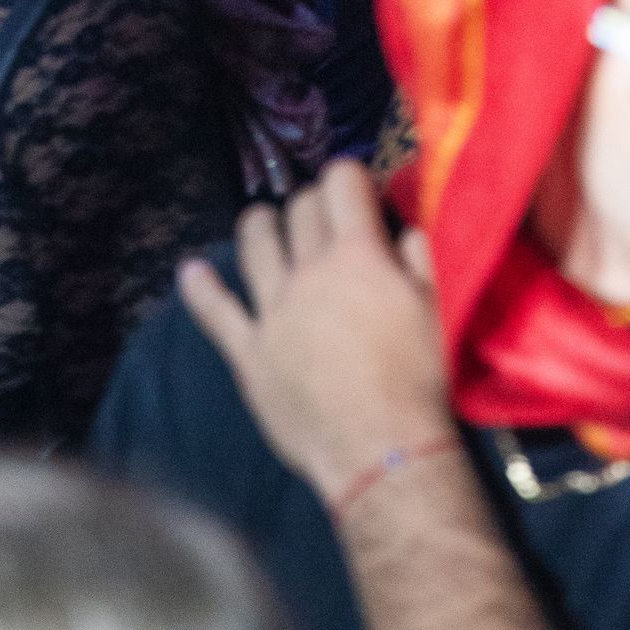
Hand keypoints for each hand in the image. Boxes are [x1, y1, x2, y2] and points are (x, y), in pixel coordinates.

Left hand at [179, 160, 455, 506]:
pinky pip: (216, 313)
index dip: (351, 177)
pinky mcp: (249, 353)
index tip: (361, 193)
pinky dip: (201, 288)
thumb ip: (420, 252)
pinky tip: (191, 271)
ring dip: (261, 224)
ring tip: (267, 223)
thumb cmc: (419, 377)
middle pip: (299, 208)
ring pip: (255, 244)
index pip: (340, 180)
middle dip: (314, 202)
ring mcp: (272, 312)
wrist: (382, 452)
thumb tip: (403, 222)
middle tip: (328, 220)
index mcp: (357, 254)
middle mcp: (308, 272)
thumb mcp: (438, 304)